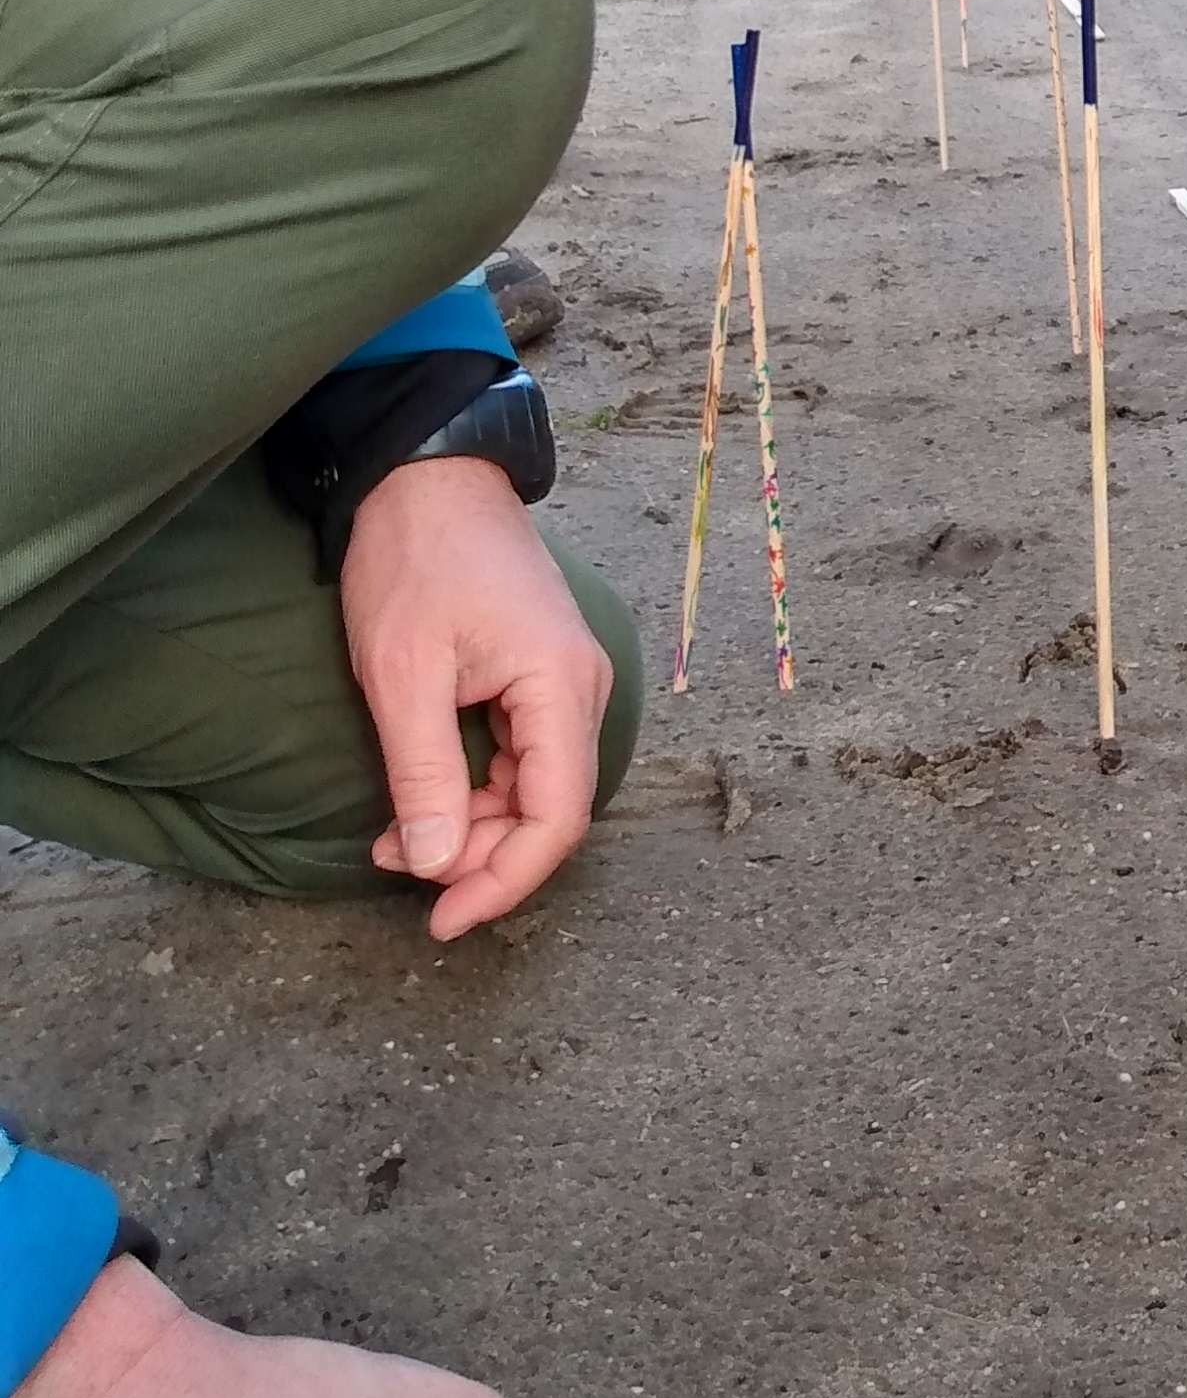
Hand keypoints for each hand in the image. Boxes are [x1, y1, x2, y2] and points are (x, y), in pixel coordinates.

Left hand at [340, 459, 608, 941]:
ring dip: (471, 827)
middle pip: (549, 809)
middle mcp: (579, 690)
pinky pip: (519, 757)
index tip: (443, 920)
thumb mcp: (404, 675)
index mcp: (561, 687)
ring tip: (395, 842)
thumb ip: (423, 775)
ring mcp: (561, 682)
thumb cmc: (416, 561)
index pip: (556, 818)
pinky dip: (472, 792)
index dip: (504, 880)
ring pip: (532, 789)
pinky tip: (418, 805)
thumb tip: (433, 864)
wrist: (426, 477)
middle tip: (405, 876)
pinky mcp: (536, 675)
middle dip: (481, 857)